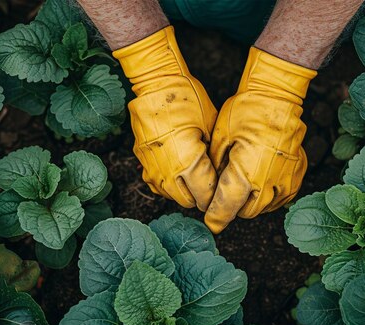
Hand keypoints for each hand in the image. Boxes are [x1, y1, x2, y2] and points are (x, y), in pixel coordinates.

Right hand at [113, 26, 216, 210]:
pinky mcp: (142, 161)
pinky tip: (178, 172)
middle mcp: (167, 171)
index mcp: (188, 164)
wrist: (155, 82)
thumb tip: (219, 176)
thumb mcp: (212, 128)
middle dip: (201, 197)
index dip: (216, 196)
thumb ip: (214, 158)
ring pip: (170, 196)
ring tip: (195, 178)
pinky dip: (168, 184)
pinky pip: (156, 184)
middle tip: (211, 185)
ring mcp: (151, 168)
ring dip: (184, 191)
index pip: (205, 196)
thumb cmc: (188, 100)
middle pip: (188, 201)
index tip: (223, 190)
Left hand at [204, 47, 316, 232]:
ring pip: (264, 208)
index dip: (215, 217)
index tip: (210, 221)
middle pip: (245, 212)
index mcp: (245, 174)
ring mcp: (286, 180)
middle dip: (233, 207)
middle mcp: (267, 182)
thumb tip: (210, 189)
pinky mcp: (297, 175)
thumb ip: (215, 170)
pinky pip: (281, 198)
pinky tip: (260, 182)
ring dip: (251, 202)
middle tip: (225, 193)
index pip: (226, 208)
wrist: (278, 96)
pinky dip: (269, 196)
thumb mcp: (220, 139)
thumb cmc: (246, 112)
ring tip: (243, 184)